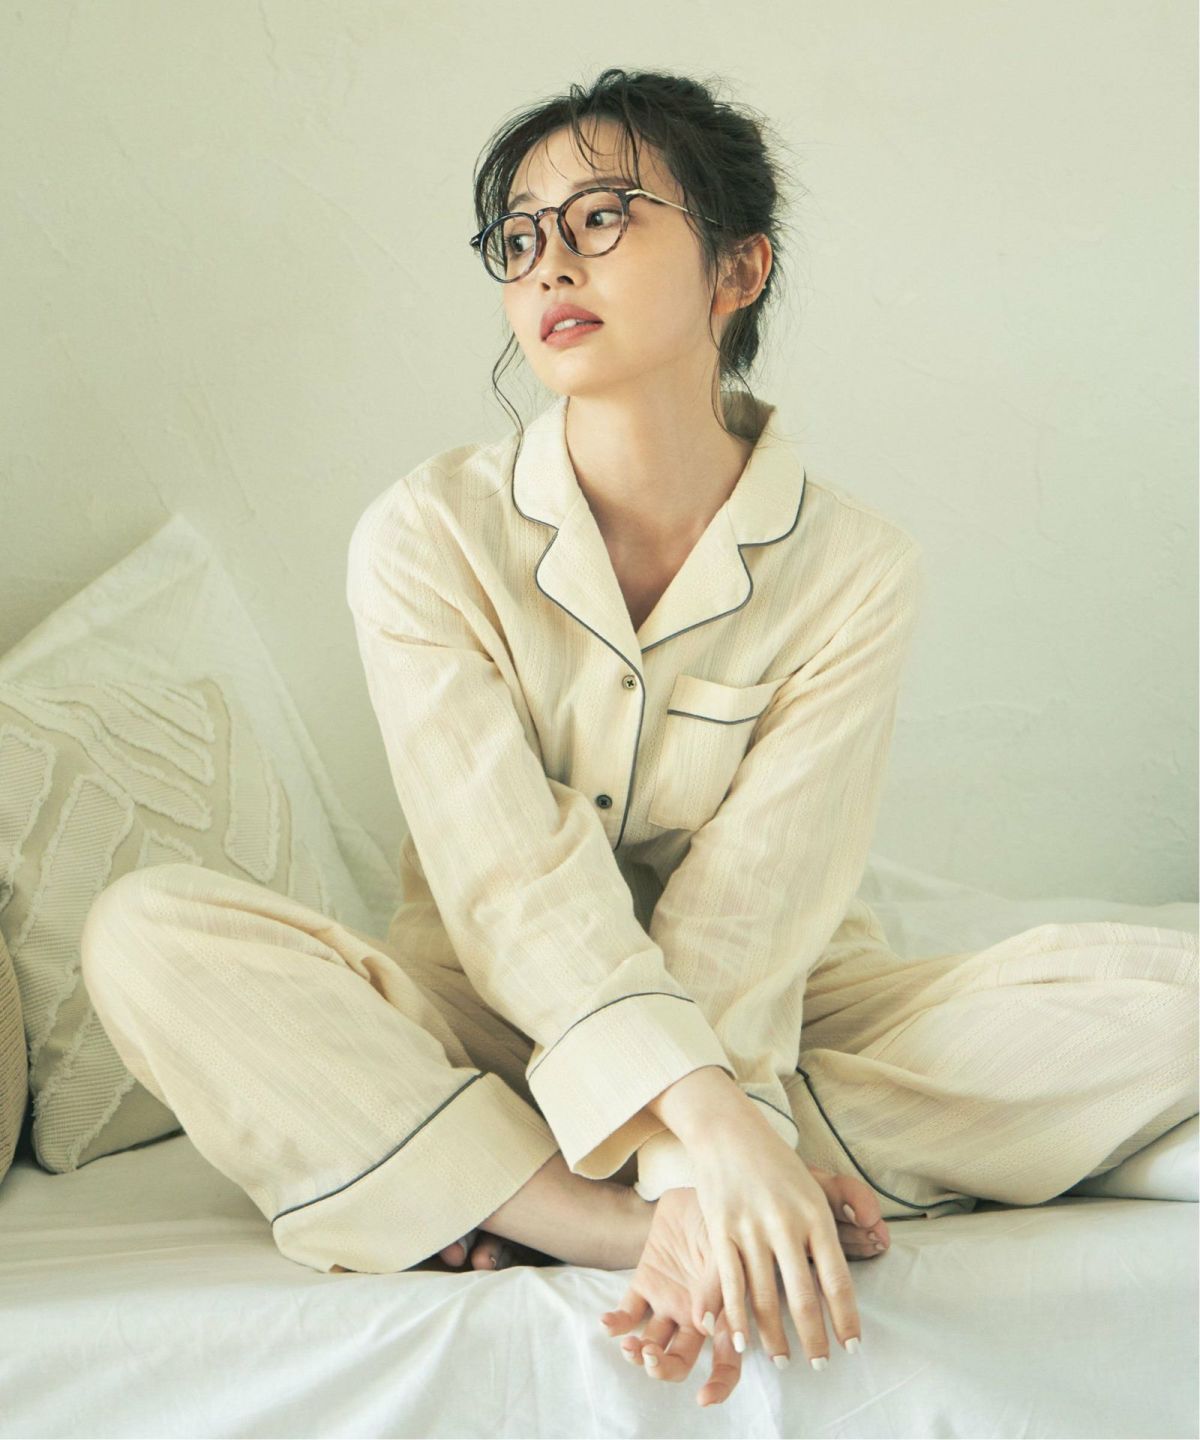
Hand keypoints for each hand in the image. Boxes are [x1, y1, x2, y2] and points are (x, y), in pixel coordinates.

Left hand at [600, 1186, 748, 1406]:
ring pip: (654, 1343)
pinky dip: (616, 1325)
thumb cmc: (723, 1213)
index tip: (704, 1398)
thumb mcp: (726, 1245)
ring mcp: (668, 1300)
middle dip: (666, 1370)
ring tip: (631, 1345)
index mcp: (724, 1310)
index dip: (720, 1384)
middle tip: (651, 1359)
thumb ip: (720, 1286)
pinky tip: (607, 1325)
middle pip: (682, 1359)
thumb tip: (708, 1329)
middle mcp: (695, 1313)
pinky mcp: (644, 1283)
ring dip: (640, 1353)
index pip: (728, 1361)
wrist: (697, 1182)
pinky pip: (628, 1313)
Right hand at [686, 1111, 864, 1368]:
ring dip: (774, 1336)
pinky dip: (735, 1318)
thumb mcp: (814, 1184)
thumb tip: (871, 1237)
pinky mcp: (720, 1230)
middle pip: (802, 1296)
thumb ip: (836, 1216)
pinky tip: (740, 1342)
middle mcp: (785, 1223)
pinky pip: (730, 1283)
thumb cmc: (776, 1161)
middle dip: (813, 1337)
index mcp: (815, 1213)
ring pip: (764, 1297)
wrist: (727, 1130)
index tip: (850, 1346)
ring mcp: (750, 1228)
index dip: (844, 1318)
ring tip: (782, 1361)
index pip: (836, 1279)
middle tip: (820, 1363)